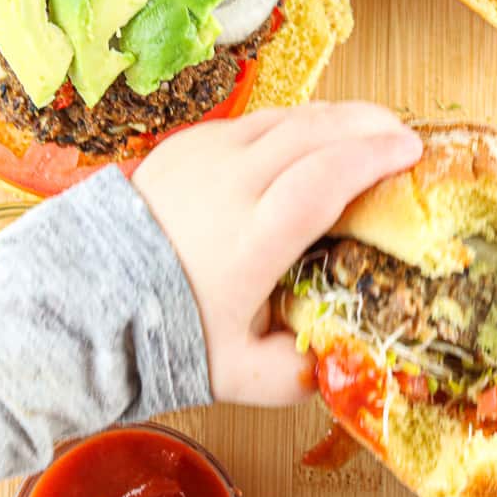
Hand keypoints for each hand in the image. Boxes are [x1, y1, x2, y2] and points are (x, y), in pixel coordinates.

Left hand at [132, 102, 422, 406]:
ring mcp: (203, 158)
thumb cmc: (167, 334)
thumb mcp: (238, 376)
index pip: (321, 181)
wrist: (87, 299)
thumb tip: (341, 364)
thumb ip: (296, 377)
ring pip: (286, 119)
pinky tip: (315, 138)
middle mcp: (227, 187)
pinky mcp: (186, 145)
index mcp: (248, 242)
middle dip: (368, 125)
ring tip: (370, 131)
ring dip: (336, 119)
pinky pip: (255, 121)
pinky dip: (296, 123)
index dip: (371, 159)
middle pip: (312, 133)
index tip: (410, 152)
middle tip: (404, 135)